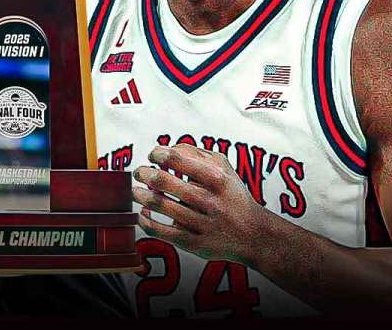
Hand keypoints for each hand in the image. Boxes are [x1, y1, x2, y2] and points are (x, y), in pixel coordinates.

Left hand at [132, 143, 277, 265]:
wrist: (255, 235)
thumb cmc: (233, 197)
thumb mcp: (225, 170)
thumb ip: (198, 155)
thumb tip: (167, 148)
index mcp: (217, 179)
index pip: (178, 158)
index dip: (158, 153)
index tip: (153, 156)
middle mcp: (210, 201)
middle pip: (163, 181)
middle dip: (143, 173)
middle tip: (139, 172)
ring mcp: (202, 224)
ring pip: (159, 205)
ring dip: (140, 195)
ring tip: (136, 191)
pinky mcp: (194, 243)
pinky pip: (161, 231)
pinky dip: (145, 221)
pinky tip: (142, 213)